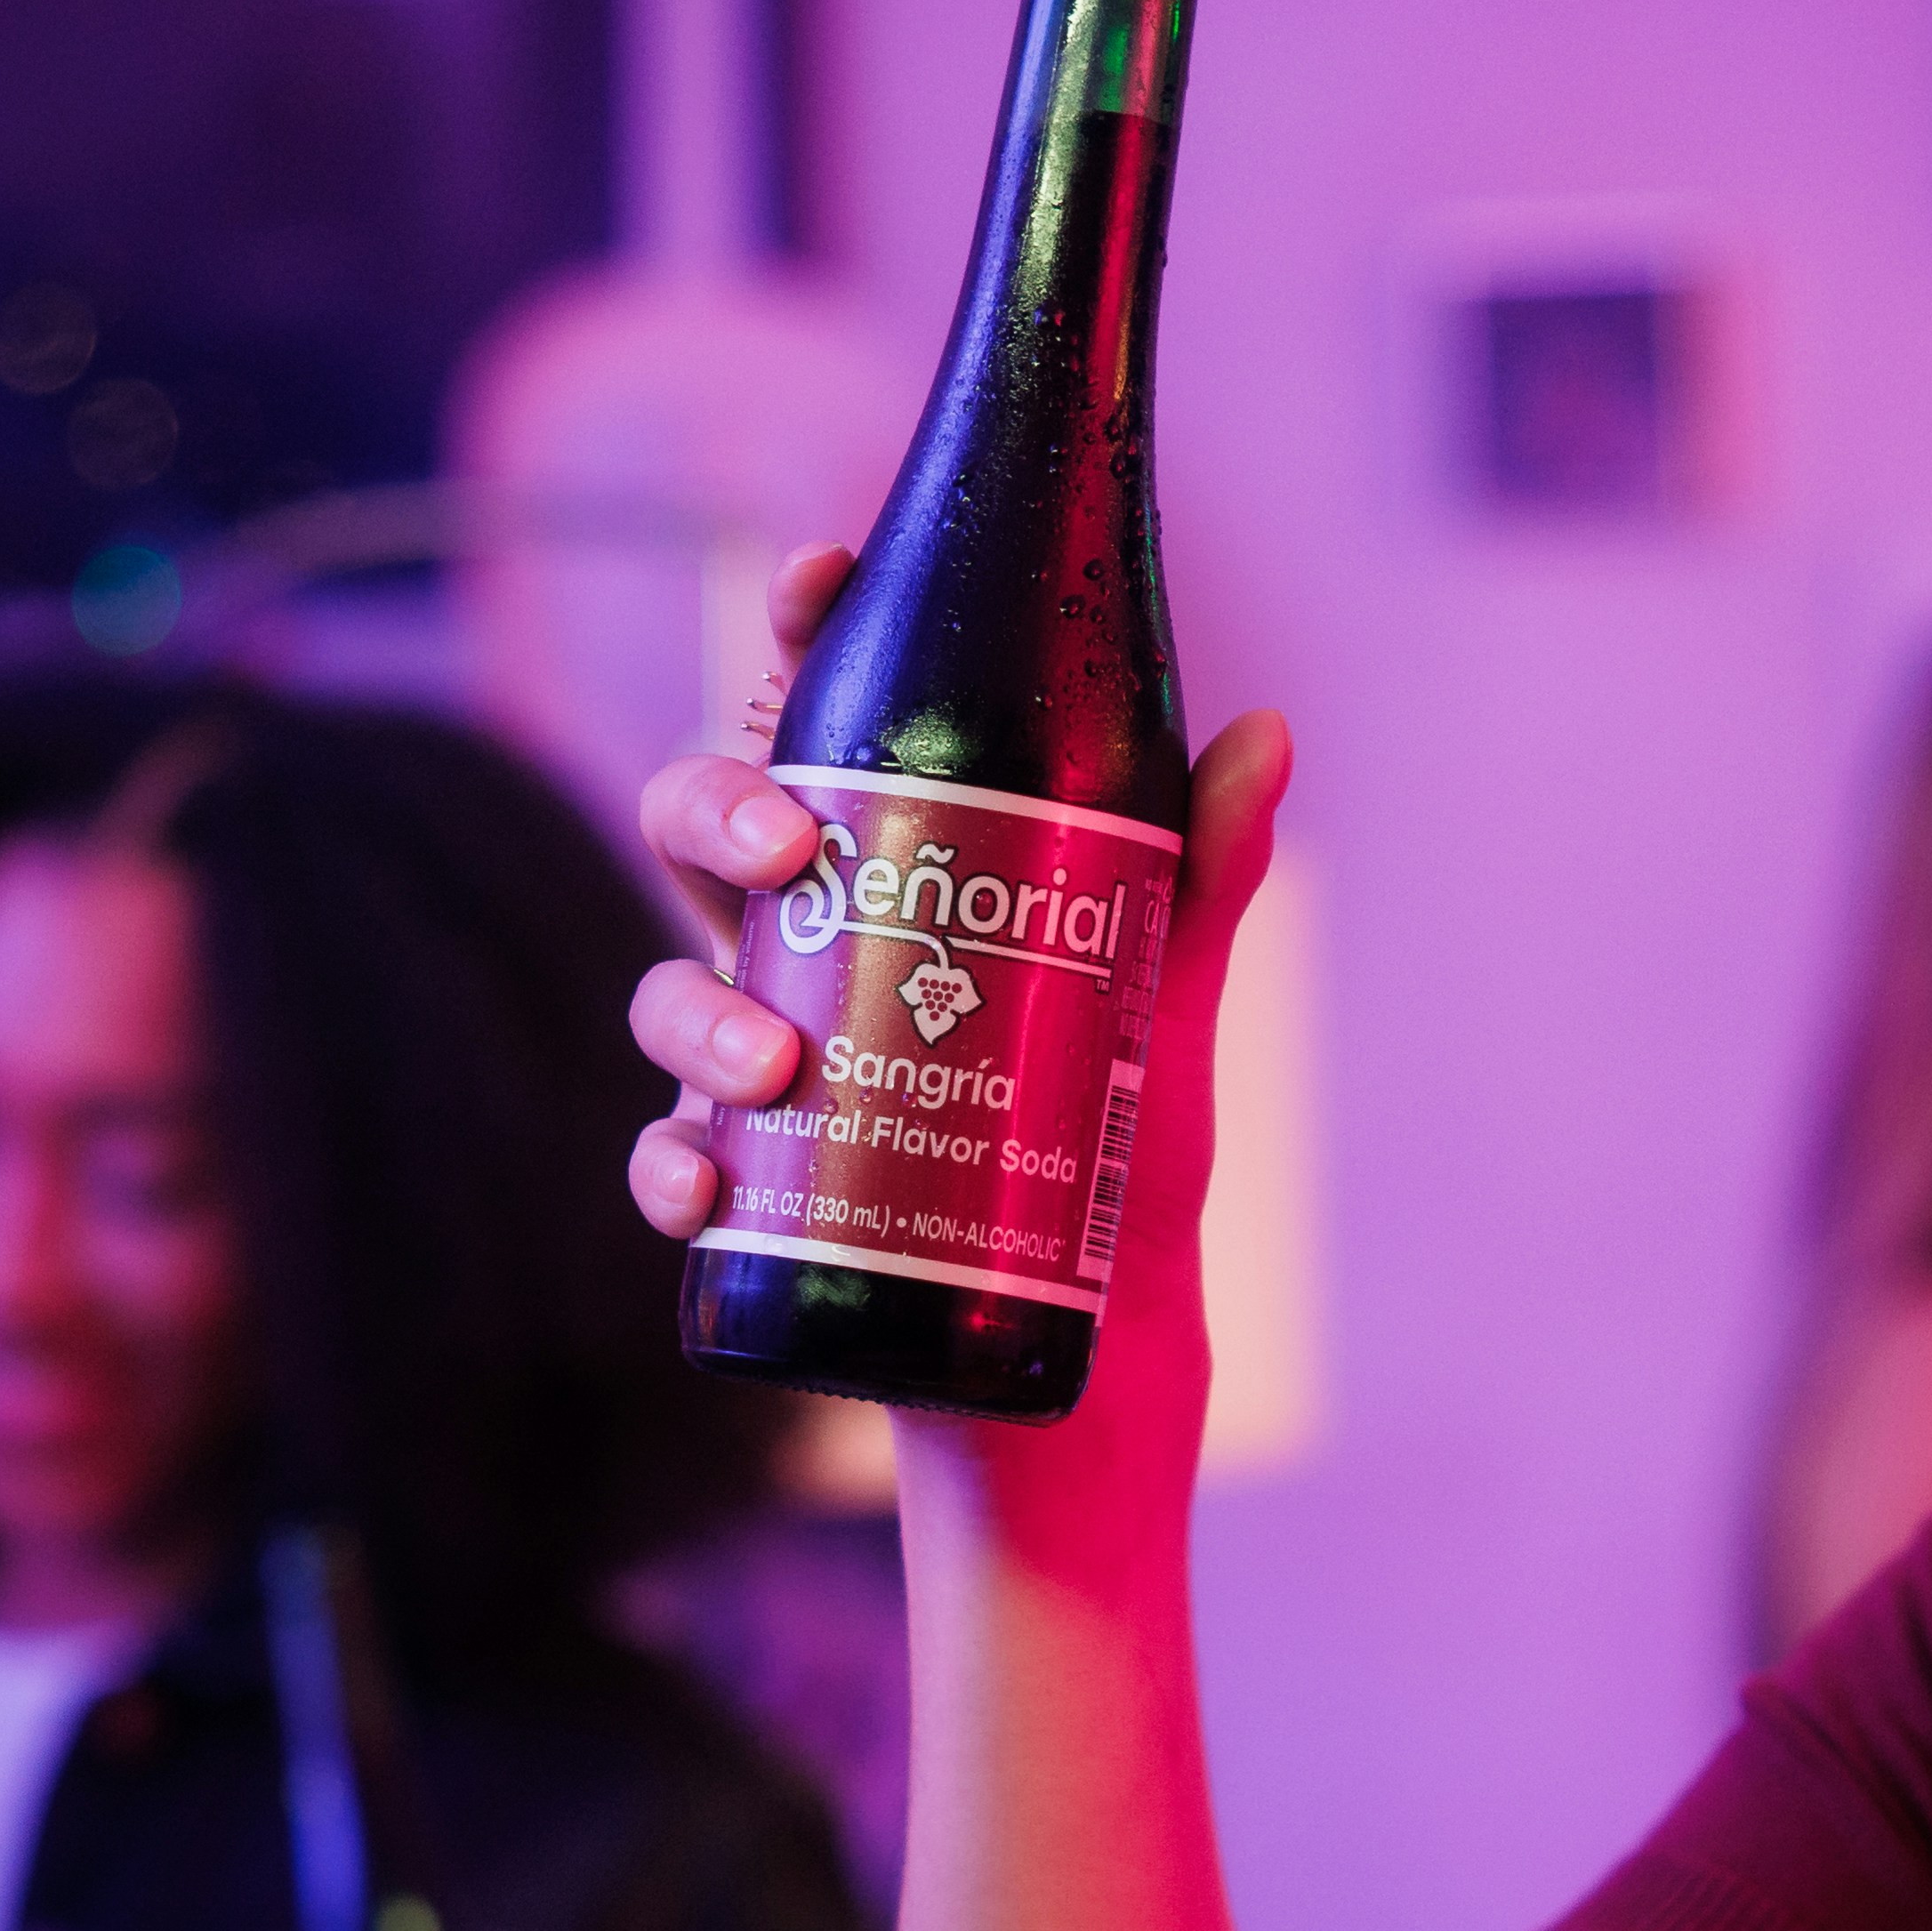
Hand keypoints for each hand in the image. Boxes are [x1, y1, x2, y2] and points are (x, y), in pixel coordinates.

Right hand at [620, 545, 1286, 1565]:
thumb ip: (1202, 884)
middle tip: (792, 844)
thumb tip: (1266, 731)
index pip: (827, 733)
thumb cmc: (1120, 1165)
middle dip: (718, 808)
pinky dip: (669, 1166)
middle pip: (698, 832)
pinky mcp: (751, 1195)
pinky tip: (704, 1182)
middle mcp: (805, 960)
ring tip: (773, 1059)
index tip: (811, 577)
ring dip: (692, 1010)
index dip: (798, 641)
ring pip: (666, 993)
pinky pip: (667, 1163)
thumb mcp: (1169, 1015)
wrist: (1098, 1353)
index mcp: (894, 885)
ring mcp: (763, 1073)